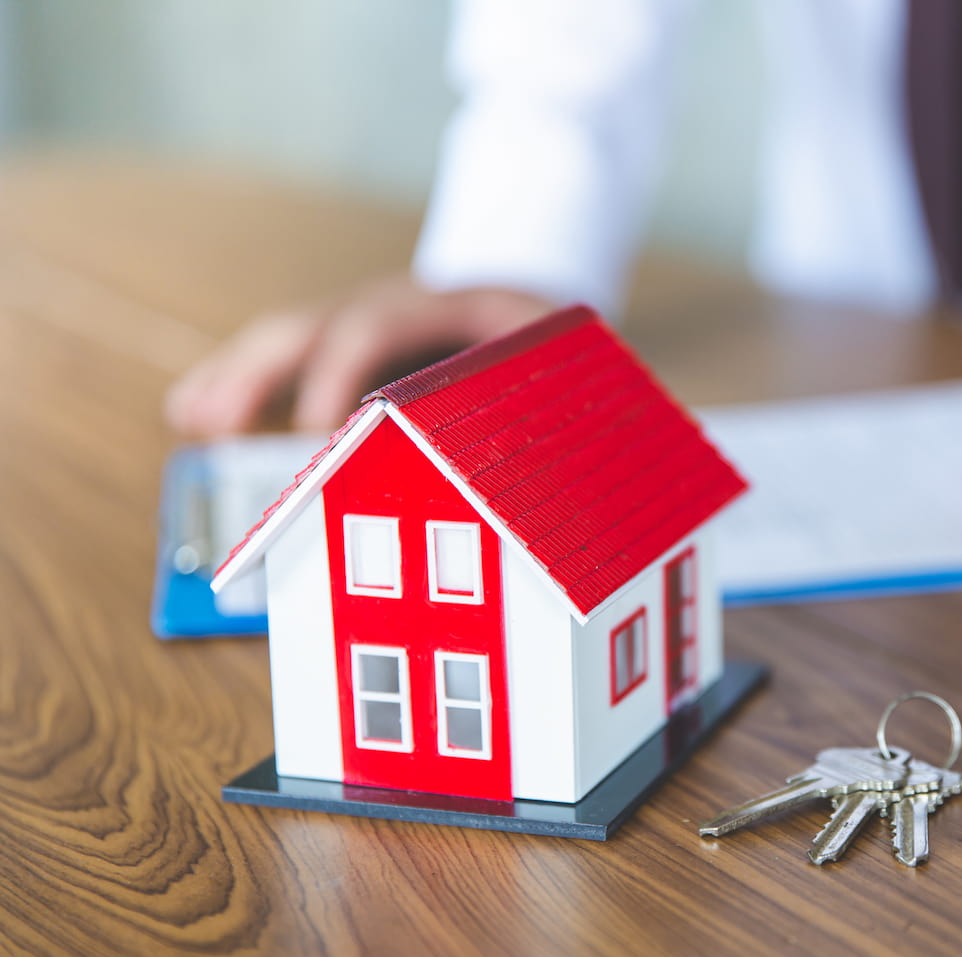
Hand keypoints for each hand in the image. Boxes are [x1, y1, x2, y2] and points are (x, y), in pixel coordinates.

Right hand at [164, 275, 554, 434]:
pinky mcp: (349, 339)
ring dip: (236, 376)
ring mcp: (367, 314)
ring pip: (289, 336)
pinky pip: (287, 354)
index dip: (339, 377)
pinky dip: (239, 380)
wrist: (542, 291)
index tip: (315, 435)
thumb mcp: (563, 355)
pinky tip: (195, 412)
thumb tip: (531, 453)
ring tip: (190, 418)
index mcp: (454, 302)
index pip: (379, 326)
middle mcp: (397, 300)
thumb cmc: (552, 339)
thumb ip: (543, 391)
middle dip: (263, 373)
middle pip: (316, 325)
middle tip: (220, 424)